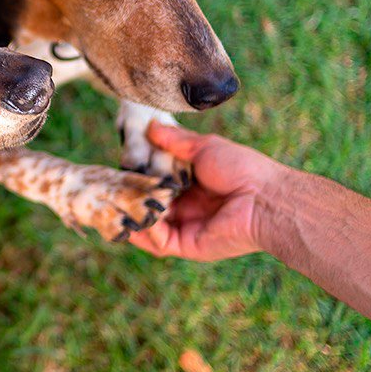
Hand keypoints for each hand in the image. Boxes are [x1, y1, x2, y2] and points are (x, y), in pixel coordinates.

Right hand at [127, 122, 287, 260]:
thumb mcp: (203, 148)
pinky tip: (134, 218)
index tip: (116, 170)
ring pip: (149, 226)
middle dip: (128, 199)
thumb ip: (175, 141)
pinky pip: (158, 242)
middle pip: (150, 206)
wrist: (264, 197)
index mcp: (193, 185)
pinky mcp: (188, 246)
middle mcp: (188, 208)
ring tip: (111, 204)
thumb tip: (151, 125)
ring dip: (131, 215)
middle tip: (106, 189)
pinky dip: (144, 232)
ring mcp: (187, 228)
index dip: (137, 178)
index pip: (156, 183)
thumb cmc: (241, 168)